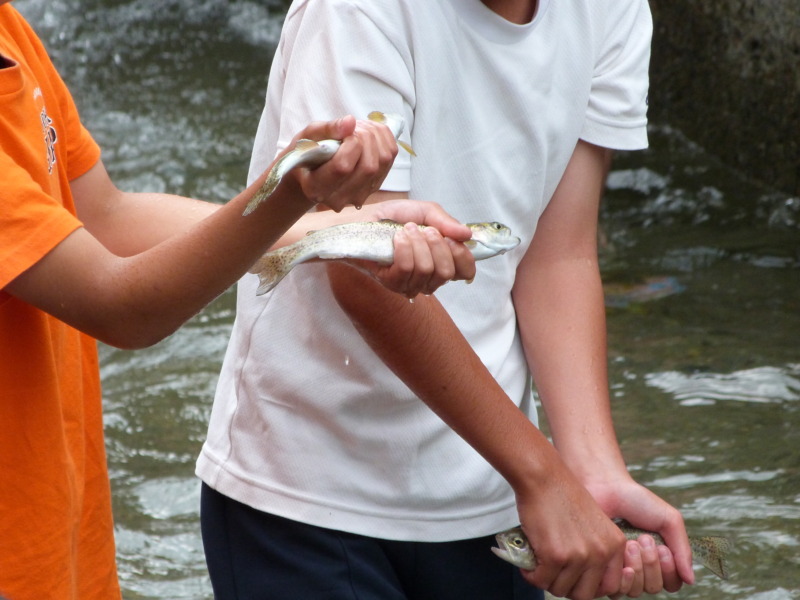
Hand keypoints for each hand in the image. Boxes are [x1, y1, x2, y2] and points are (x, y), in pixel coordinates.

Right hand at [289, 115, 398, 211]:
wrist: (312, 172)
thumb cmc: (306, 153)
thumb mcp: (306, 137)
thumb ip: (326, 129)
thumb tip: (350, 122)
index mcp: (316, 188)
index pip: (343, 167)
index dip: (350, 143)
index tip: (344, 132)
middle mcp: (339, 198)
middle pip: (368, 166)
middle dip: (364, 137)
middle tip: (352, 128)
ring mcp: (359, 195)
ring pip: (383, 160)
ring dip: (374, 135)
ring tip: (358, 129)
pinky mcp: (374, 185)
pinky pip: (390, 155)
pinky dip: (383, 136)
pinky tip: (368, 134)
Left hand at [352, 200, 476, 296]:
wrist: (363, 219)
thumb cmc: (393, 218)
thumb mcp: (425, 212)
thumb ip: (447, 222)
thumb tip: (467, 235)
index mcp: (442, 262)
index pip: (465, 272)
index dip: (463, 256)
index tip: (451, 238)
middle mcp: (428, 278)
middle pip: (447, 272)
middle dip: (437, 245)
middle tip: (424, 230)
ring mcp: (410, 284)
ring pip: (427, 270)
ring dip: (418, 243)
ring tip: (406, 230)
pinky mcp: (391, 282)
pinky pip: (407, 268)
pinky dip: (404, 248)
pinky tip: (397, 238)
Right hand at [512, 459, 628, 599]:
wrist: (544, 476)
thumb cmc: (563, 495)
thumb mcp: (594, 524)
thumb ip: (596, 551)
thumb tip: (582, 581)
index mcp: (615, 545)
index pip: (609, 587)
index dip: (587, 586)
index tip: (572, 578)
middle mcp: (601, 553)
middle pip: (584, 595)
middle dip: (565, 587)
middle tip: (552, 573)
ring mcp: (580, 556)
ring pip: (560, 589)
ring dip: (546, 580)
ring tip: (538, 565)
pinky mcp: (556, 556)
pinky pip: (541, 580)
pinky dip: (531, 575)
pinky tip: (528, 563)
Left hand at [586, 477, 691, 596]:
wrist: (606, 488)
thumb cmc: (637, 501)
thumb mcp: (669, 520)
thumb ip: (682, 549)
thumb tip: (691, 579)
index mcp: (658, 558)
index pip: (672, 583)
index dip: (669, 571)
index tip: (662, 547)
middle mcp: (640, 568)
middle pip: (654, 588)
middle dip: (651, 564)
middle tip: (644, 539)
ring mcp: (619, 569)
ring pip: (635, 590)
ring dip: (636, 566)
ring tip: (630, 542)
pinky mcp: (600, 570)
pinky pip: (614, 589)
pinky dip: (620, 574)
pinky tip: (619, 552)